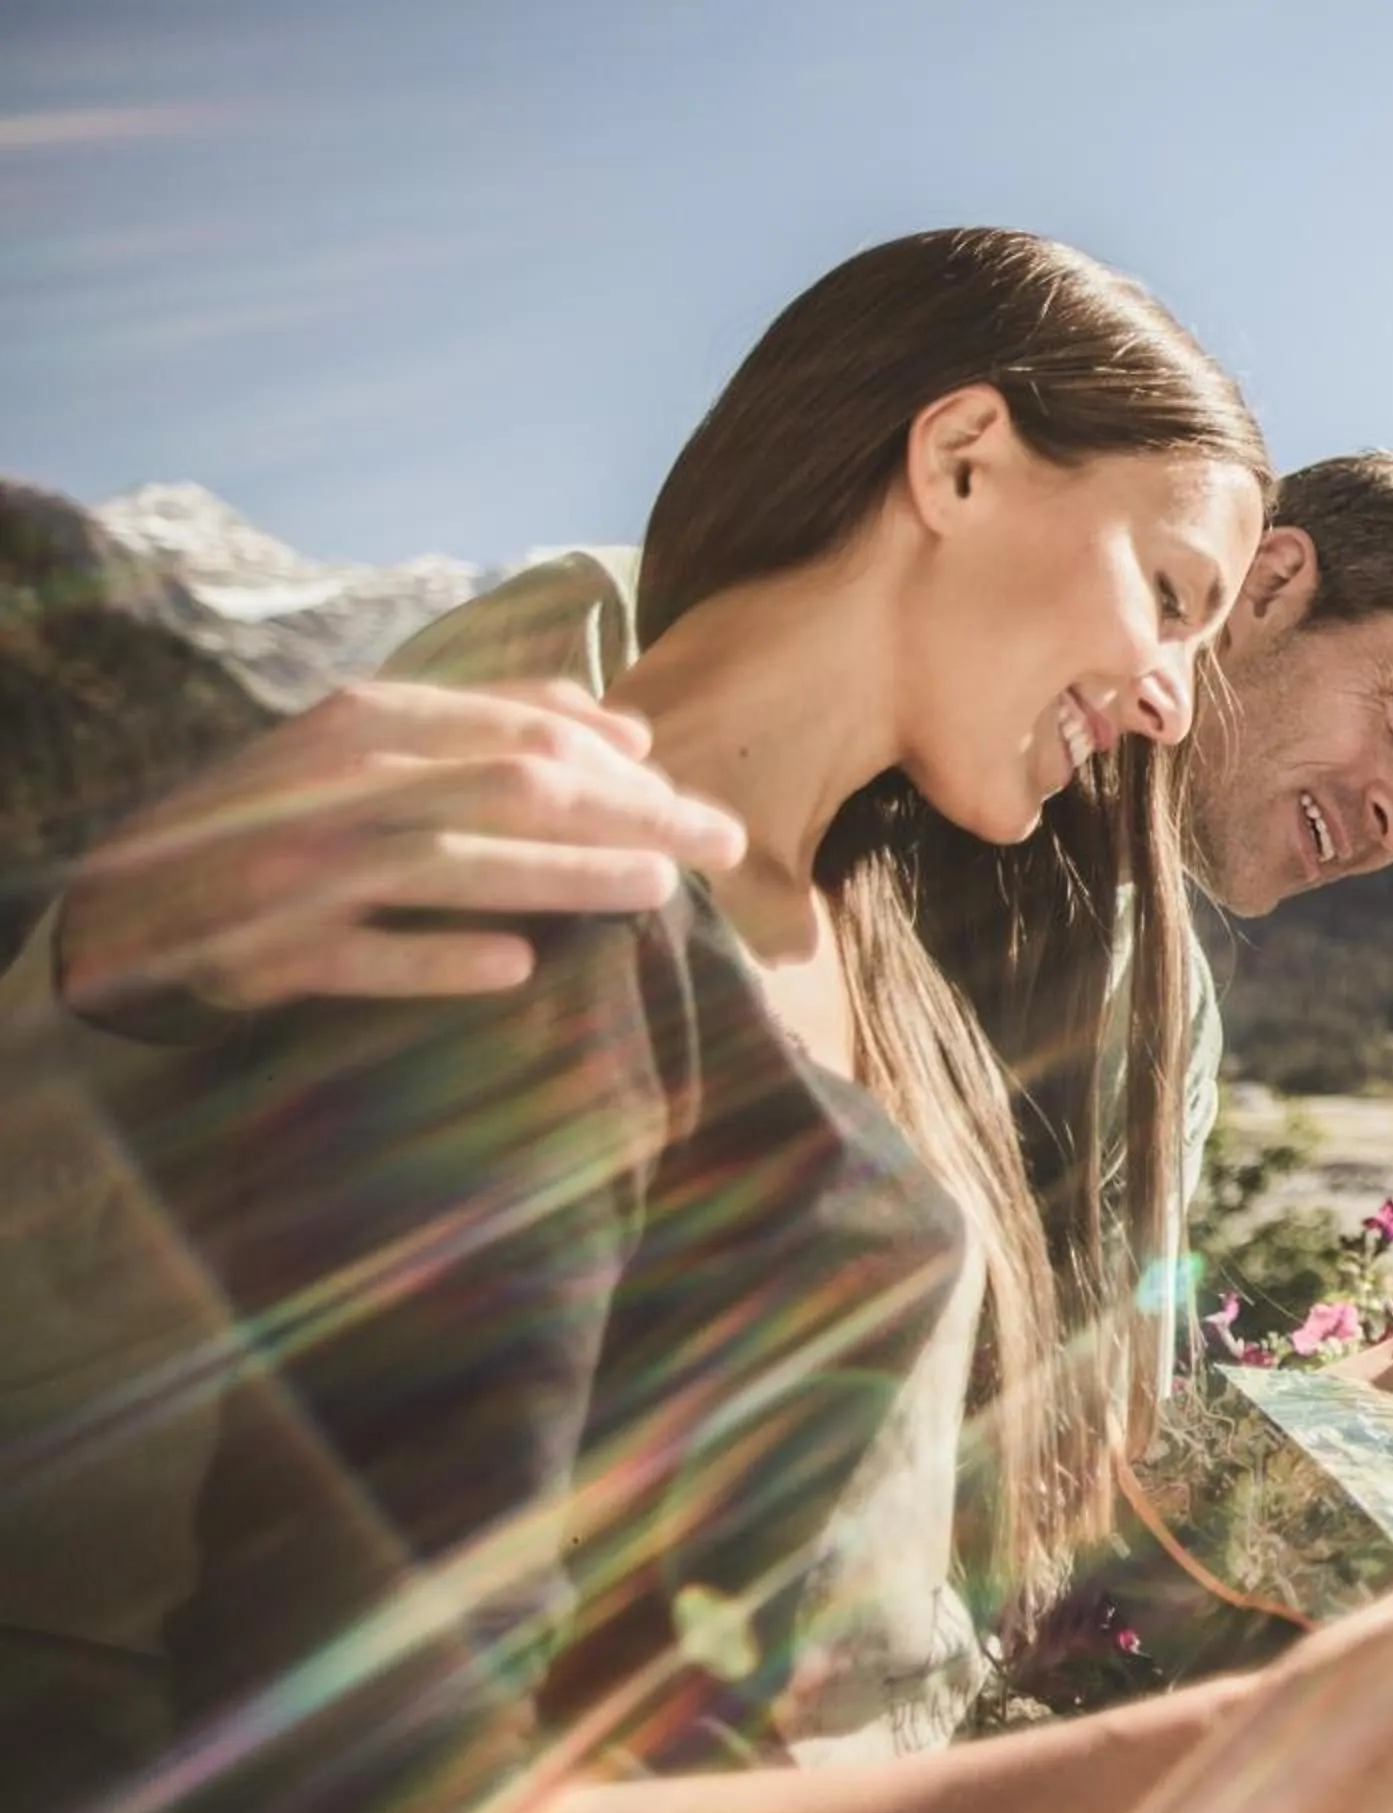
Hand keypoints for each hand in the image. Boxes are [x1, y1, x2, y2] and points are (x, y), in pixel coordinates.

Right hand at [55, 679, 745, 1022]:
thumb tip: (632, 725)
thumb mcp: (372, 745)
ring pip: (453, 865)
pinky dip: (439, 960)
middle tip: (721, 848)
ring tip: (655, 891)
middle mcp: (341, 784)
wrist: (131, 898)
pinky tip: (516, 968)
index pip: (524, 734)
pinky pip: (366, 957)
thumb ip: (495, 722)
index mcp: (369, 723)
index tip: (697, 804)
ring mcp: (305, 869)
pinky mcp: (272, 952)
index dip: (624, 770)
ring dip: (561, 877)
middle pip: (513, 789)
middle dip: (630, 814)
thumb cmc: (285, 816)